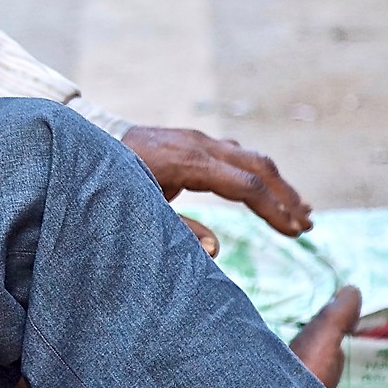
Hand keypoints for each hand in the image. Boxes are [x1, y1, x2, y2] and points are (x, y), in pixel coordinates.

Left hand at [121, 125, 311, 236]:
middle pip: (256, 167)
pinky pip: (234, 155)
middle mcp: (196, 143)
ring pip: (249, 158)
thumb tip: (217, 248)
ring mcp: (194, 139)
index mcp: (186, 161)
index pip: (245, 185)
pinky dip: (256, 175)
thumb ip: (175, 232)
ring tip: (300, 211)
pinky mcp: (191, 142)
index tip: (296, 232)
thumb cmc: (105, 187)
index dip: (274, 210)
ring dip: (277, 185)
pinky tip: (267, 192)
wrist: (79, 147)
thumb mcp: (136, 213)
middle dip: (285, 196)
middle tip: (308, 225)